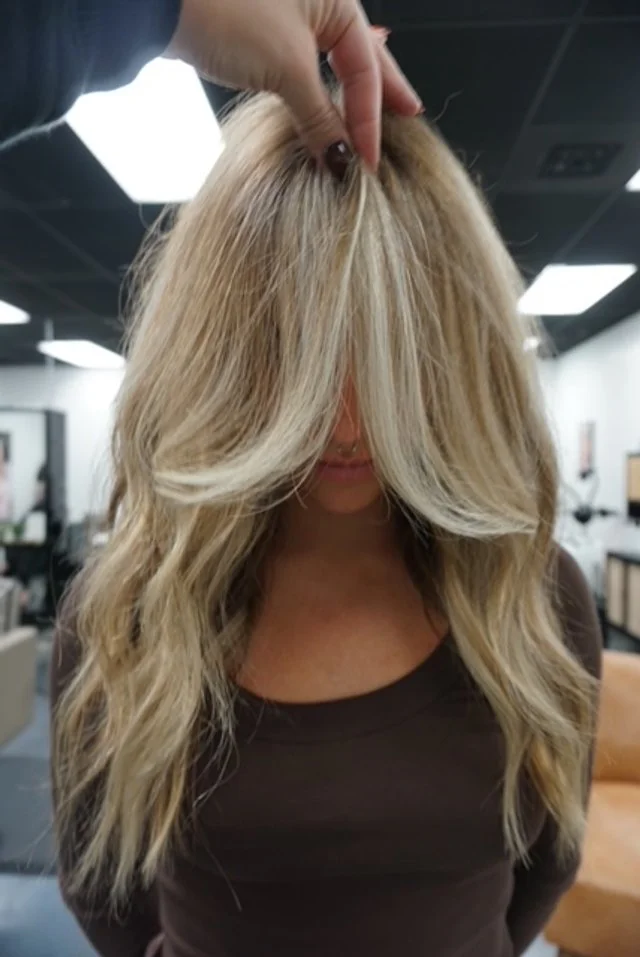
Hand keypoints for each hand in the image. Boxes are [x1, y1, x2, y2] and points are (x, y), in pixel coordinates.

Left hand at [167, 0, 421, 169]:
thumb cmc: (225, 11)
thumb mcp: (286, 69)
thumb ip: (320, 118)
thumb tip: (341, 160)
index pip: (367, 68)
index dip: (370, 120)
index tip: (368, 162)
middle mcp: (317, 1)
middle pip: (359, 57)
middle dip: (378, 93)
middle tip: (407, 117)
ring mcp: (287, 13)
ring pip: (328, 64)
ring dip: (343, 98)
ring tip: (364, 120)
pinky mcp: (256, 32)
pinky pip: (299, 68)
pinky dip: (312, 95)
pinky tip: (319, 105)